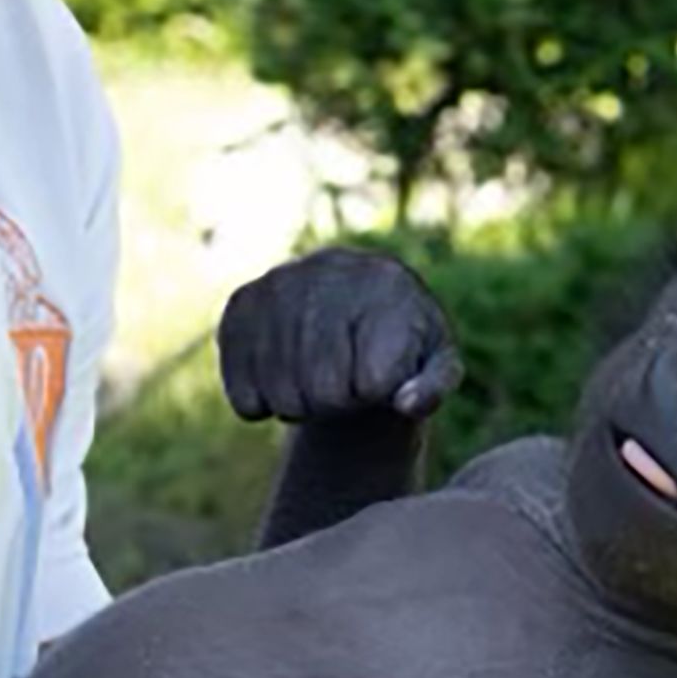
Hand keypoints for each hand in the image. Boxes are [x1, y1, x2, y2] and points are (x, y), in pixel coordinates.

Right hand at [218, 248, 462, 424]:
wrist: (349, 311)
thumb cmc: (401, 345)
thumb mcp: (435, 366)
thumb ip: (433, 388)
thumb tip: (406, 404)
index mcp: (387, 281)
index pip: (372, 380)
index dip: (373, 395)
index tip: (378, 378)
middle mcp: (328, 270)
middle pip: (323, 389)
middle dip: (336, 404)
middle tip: (342, 388)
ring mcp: (278, 282)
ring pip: (281, 393)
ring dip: (299, 407)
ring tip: (314, 385)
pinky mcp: (241, 303)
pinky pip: (241, 389)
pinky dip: (259, 405)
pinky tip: (279, 384)